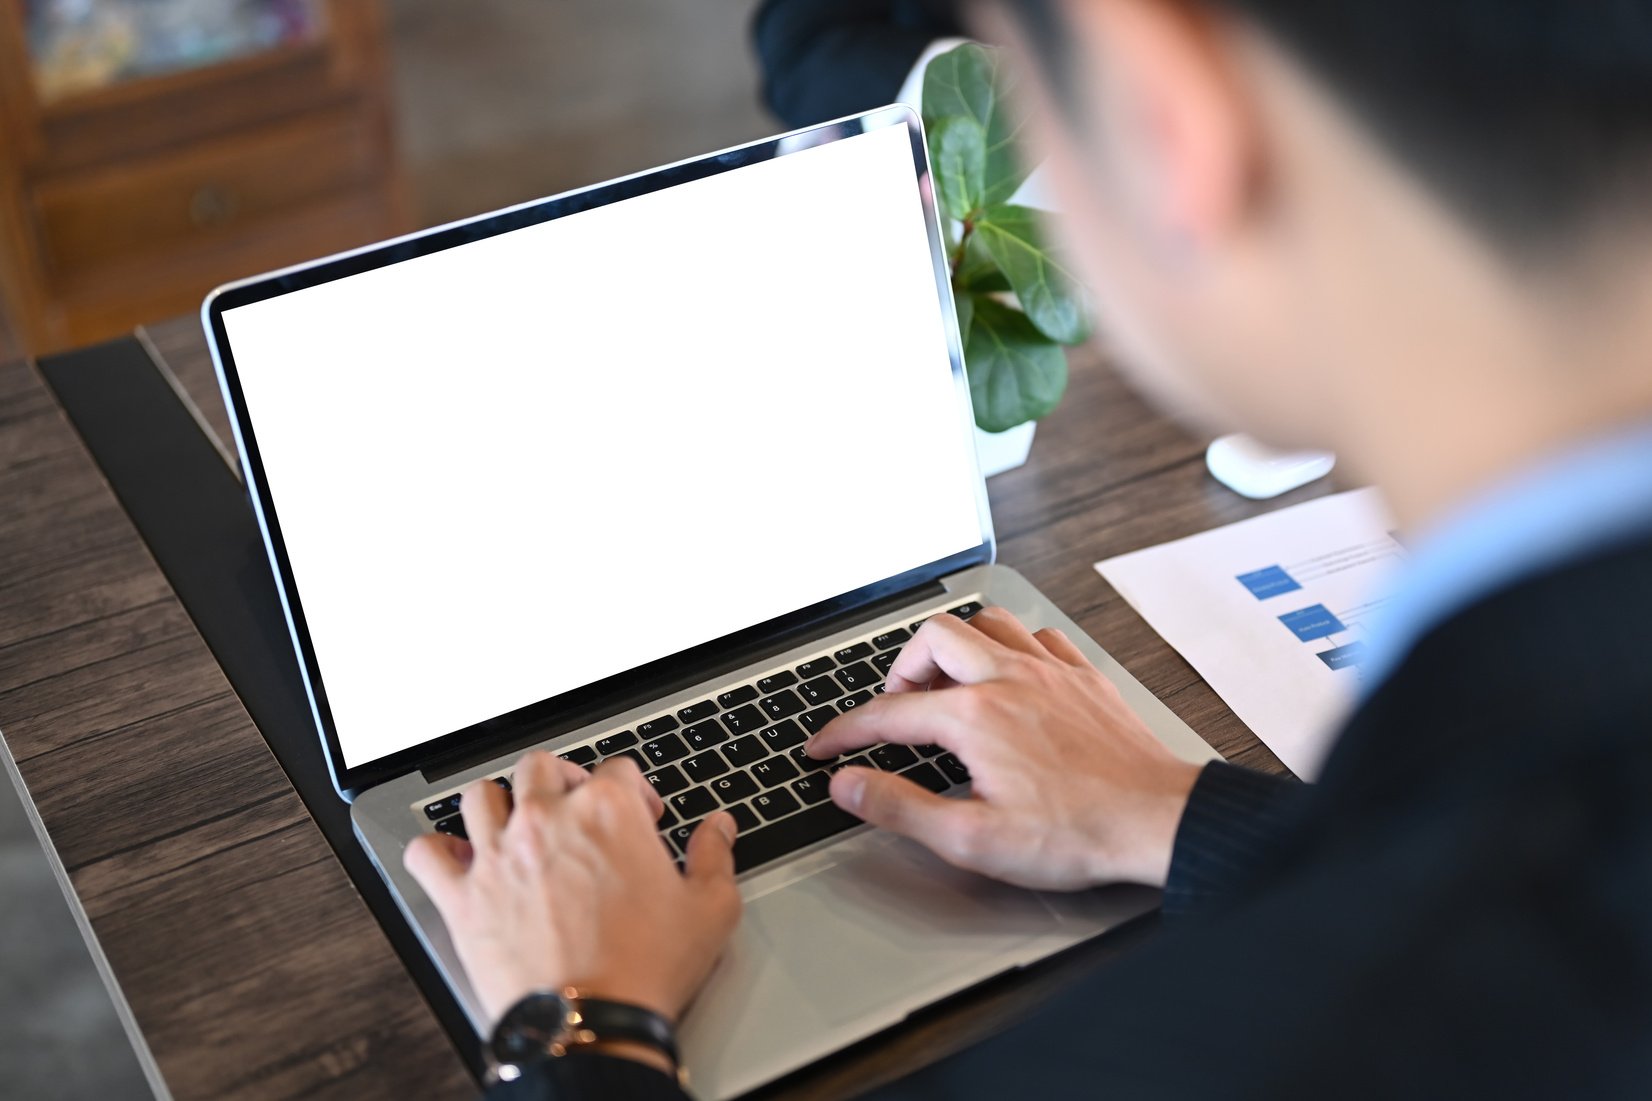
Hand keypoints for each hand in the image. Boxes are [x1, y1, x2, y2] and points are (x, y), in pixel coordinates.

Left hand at [403, 751, 741, 1034]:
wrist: (591, 1025)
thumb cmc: (646, 969)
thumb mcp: (709, 909)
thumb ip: (715, 857)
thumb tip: (720, 828)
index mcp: (609, 813)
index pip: (618, 768)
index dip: (636, 790)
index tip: (643, 816)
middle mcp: (548, 820)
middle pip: (541, 767)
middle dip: (562, 780)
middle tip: (576, 808)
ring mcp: (500, 856)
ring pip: (481, 796)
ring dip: (499, 804)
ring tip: (516, 825)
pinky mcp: (463, 898)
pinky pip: (427, 853)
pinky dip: (438, 852)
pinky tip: (456, 861)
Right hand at [806, 608, 1201, 889]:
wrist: (1157, 821)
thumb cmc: (1076, 833)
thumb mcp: (971, 838)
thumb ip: (899, 807)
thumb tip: (848, 786)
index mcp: (974, 717)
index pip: (888, 713)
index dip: (845, 732)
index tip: (824, 747)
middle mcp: (1009, 679)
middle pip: (934, 638)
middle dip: (902, 668)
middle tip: (897, 707)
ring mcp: (1051, 672)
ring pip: (988, 622)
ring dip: (958, 647)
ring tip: (948, 686)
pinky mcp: (1085, 679)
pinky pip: (1040, 638)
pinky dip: (1014, 649)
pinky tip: (1012, 679)